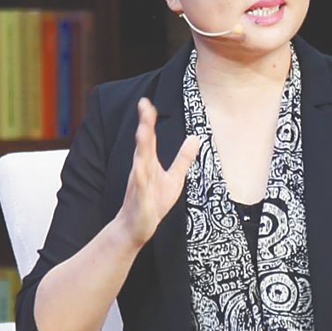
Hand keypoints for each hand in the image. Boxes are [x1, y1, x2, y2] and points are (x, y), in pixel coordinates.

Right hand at [116, 97, 199, 247]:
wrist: (136, 227)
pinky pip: (141, 187)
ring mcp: (140, 184)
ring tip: (142, 130)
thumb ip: (184, 158)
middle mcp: (142, 169)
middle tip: (144, 108)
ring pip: (140, 162)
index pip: (149, 137)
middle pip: (143, 144)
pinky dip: (140, 177)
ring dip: (141, 146)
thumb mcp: (175, 178)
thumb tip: (195, 138)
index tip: (145, 102)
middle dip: (144, 126)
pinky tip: (140, 167)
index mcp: (148, 162)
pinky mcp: (141, 199)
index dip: (147, 120)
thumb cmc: (154, 202)